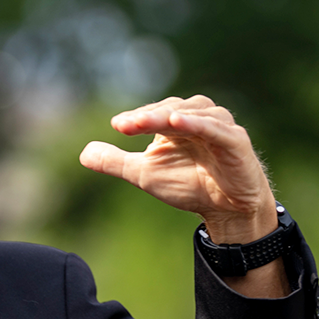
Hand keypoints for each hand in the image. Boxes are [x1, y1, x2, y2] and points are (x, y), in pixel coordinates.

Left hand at [79, 95, 289, 296]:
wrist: (227, 210)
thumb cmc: (189, 185)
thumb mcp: (145, 175)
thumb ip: (116, 162)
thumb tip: (84, 154)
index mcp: (176, 121)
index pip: (152, 113)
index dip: (136, 118)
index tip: (116, 126)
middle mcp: (198, 117)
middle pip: (170, 109)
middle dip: (146, 117)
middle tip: (124, 125)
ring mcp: (218, 126)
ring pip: (191, 114)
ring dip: (167, 116)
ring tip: (147, 121)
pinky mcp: (235, 139)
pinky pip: (214, 128)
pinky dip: (195, 124)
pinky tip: (176, 123)